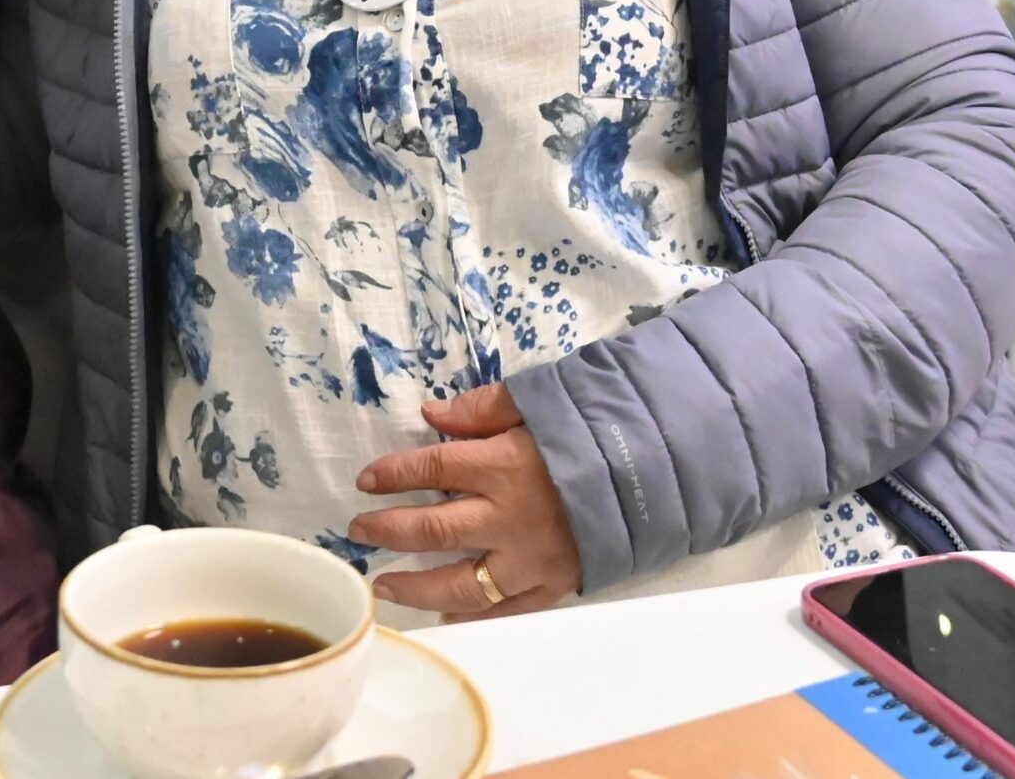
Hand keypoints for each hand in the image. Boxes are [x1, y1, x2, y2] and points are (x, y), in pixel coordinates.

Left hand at [346, 383, 581, 621]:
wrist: (655, 473)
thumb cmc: (593, 431)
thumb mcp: (539, 401)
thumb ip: (483, 407)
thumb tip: (431, 413)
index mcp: (501, 465)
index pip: (431, 469)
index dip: (394, 474)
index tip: (366, 480)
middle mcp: (507, 518)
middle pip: (433, 528)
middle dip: (389, 529)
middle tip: (358, 530)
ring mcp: (528, 560)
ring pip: (459, 581)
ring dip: (415, 584)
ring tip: (383, 583)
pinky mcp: (550, 587)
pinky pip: (502, 609)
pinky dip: (470, 614)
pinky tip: (444, 613)